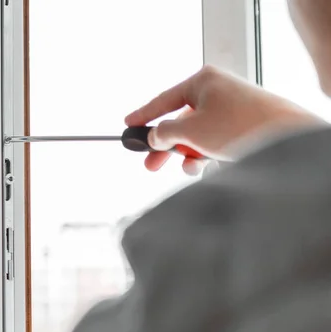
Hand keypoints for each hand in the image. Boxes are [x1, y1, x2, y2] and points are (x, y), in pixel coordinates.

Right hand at [125, 65, 320, 174]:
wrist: (286, 137)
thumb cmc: (240, 126)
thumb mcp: (190, 130)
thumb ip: (165, 133)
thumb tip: (155, 136)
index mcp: (203, 81)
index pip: (164, 99)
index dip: (144, 115)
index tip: (129, 125)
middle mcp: (217, 91)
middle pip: (180, 120)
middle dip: (166, 145)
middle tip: (150, 163)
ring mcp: (231, 108)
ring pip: (197, 134)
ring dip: (188, 153)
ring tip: (188, 168)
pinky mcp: (242, 126)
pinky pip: (214, 140)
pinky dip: (205, 154)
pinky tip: (204, 166)